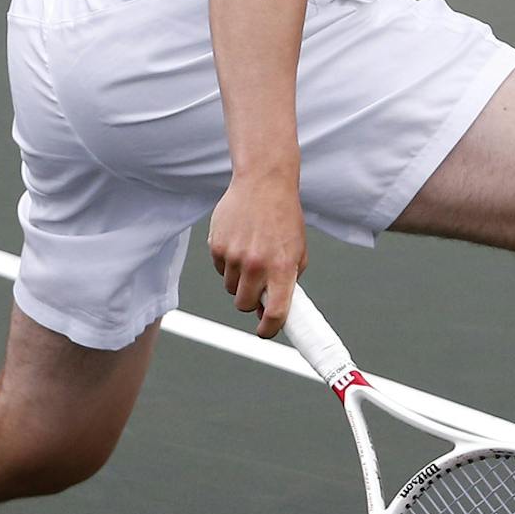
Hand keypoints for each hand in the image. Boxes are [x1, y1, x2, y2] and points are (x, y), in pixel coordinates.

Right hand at [208, 172, 307, 337]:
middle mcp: (257, 264)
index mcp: (282, 267)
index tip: (265, 331)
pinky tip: (239, 242)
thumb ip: (288, 282)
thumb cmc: (284, 218)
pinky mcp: (217, 246)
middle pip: (244, 304)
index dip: (269, 328)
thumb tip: (268, 308)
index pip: (276, 312)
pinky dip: (228, 263)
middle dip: (251, 301)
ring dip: (239, 281)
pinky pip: (220, 269)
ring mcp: (234, 255)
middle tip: (258, 286)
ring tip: (251, 255)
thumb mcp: (297, 251)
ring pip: (231, 288)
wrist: (264, 182)